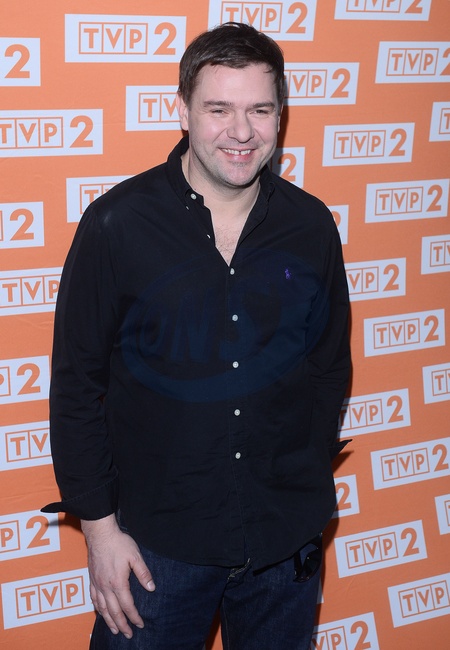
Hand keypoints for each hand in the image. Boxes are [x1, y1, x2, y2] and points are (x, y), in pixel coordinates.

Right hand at [81, 514, 154, 638]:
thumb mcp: (135, 556)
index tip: (140, 624)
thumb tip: (151, 588)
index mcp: (118, 583)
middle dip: (122, 624)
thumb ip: (143, 574)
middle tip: (128, 635)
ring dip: (109, 620)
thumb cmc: (119, 543)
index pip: (127, 605)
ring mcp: (97, 583)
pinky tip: (100, 612)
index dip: (134, 617)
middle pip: (114, 611)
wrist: (100, 534)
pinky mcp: (91, 579)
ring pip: (102, 608)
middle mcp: (106, 587)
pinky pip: (93, 598)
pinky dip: (98, 608)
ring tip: (115, 629)